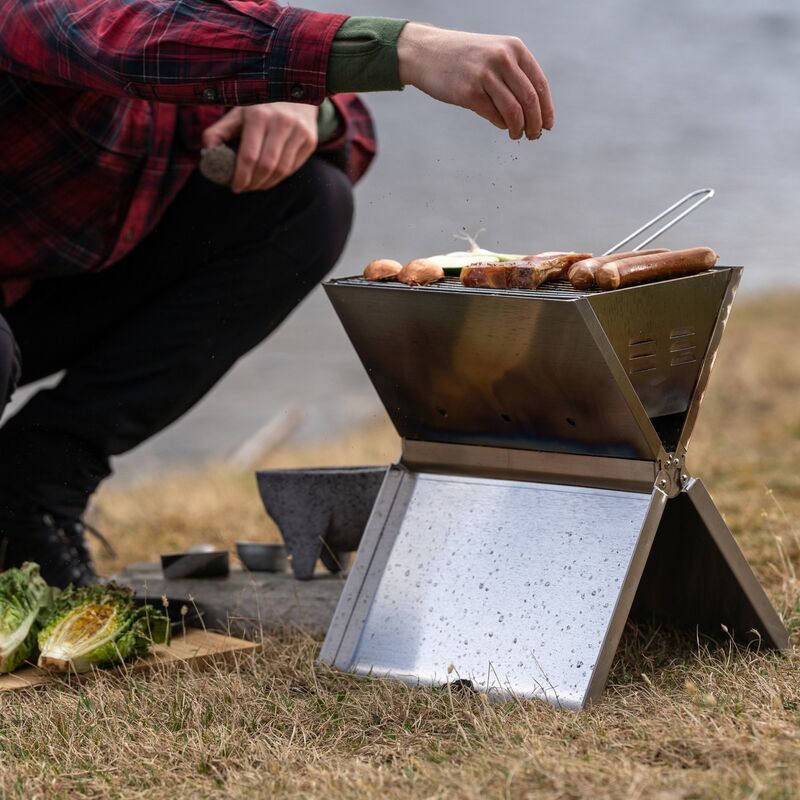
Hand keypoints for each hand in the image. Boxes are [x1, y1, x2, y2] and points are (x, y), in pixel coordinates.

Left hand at [201, 103, 317, 192]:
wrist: (294, 93)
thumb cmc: (260, 107)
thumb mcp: (237, 114)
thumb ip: (219, 132)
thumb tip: (207, 155)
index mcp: (259, 115)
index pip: (249, 156)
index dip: (241, 176)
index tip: (235, 187)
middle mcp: (281, 122)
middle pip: (266, 166)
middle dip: (253, 183)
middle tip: (244, 188)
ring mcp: (299, 131)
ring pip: (282, 170)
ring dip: (267, 183)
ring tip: (256, 185)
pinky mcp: (310, 140)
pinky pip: (293, 168)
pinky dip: (279, 177)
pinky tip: (269, 177)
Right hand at [397, 23, 553, 140]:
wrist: (426, 52)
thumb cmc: (462, 58)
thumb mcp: (493, 54)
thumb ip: (514, 74)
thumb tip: (534, 109)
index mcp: (513, 48)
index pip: (539, 84)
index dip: (546, 109)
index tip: (547, 125)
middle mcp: (502, 59)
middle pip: (530, 100)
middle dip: (536, 123)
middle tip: (534, 136)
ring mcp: (485, 75)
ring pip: (514, 111)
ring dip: (519, 128)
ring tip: (518, 135)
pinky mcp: (469, 92)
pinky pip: (494, 116)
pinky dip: (501, 125)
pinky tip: (502, 126)